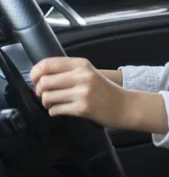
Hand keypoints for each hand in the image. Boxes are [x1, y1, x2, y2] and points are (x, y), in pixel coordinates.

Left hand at [30, 57, 168, 133]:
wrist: (124, 106)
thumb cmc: (104, 91)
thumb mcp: (89, 73)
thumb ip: (68, 71)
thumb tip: (39, 77)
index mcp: (82, 64)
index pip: (48, 64)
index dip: (35, 73)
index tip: (35, 79)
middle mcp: (82, 76)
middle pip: (44, 82)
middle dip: (39, 91)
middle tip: (45, 94)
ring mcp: (83, 92)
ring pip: (48, 97)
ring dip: (46, 102)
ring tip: (54, 103)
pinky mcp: (83, 108)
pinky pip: (55, 110)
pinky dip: (54, 111)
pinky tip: (61, 110)